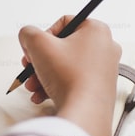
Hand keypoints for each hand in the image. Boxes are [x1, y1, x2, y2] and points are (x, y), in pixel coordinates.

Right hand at [18, 16, 121, 135]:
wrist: (85, 112)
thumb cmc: (68, 76)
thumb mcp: (38, 45)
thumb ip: (28, 33)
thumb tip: (28, 37)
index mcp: (97, 30)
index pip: (64, 23)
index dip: (44, 36)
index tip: (35, 49)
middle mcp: (106, 48)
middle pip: (63, 48)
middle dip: (41, 60)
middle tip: (29, 67)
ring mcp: (105, 69)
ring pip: (66, 66)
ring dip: (44, 75)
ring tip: (32, 86)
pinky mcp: (100, 88)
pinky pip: (74, 81)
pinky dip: (56, 86)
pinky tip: (41, 96)